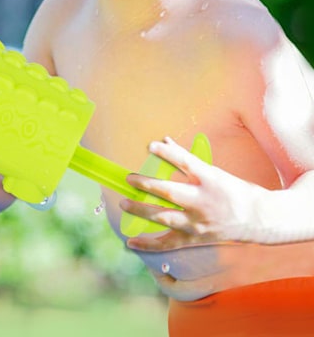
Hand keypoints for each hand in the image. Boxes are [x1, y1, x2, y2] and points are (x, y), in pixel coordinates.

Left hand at [120, 136, 264, 250]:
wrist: (260, 219)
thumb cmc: (234, 190)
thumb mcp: (214, 170)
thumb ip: (186, 157)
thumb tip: (164, 140)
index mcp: (210, 180)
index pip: (186, 163)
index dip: (167, 153)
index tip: (151, 146)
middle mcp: (203, 202)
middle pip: (170, 193)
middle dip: (146, 185)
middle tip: (129, 179)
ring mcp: (198, 223)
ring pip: (165, 218)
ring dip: (141, 211)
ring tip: (124, 203)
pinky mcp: (195, 238)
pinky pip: (168, 243)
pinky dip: (148, 244)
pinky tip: (130, 241)